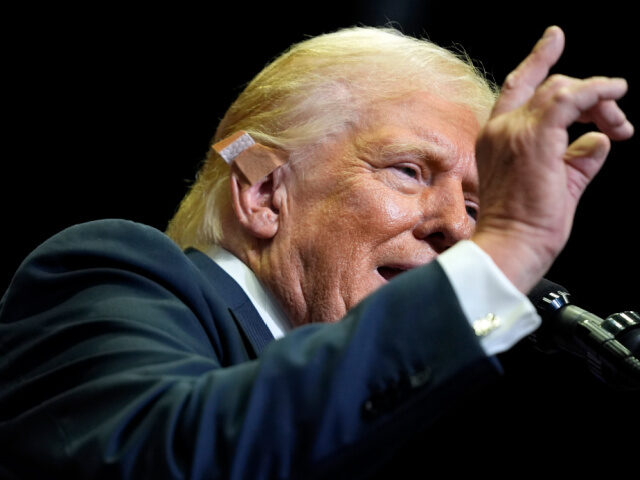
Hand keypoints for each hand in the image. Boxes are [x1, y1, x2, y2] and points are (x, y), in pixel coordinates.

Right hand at [472, 26, 633, 292]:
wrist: (511, 244)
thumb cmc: (526, 224)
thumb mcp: (556, 185)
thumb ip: (577, 159)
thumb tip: (600, 141)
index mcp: (496, 138)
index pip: (516, 88)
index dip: (537, 61)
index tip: (554, 40)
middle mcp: (500, 129)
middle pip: (550, 87)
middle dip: (589, 96)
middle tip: (615, 121)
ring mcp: (514, 130)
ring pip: (563, 89)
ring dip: (599, 99)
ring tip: (619, 122)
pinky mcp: (535, 136)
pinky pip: (572, 98)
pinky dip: (598, 93)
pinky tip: (616, 94)